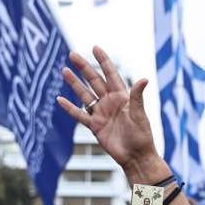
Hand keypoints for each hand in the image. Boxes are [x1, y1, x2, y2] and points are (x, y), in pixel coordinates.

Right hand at [57, 46, 163, 180]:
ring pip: (85, 95)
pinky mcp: (95, 126)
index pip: (111, 74)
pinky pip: (80, 115)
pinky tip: (60, 99)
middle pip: (94, 81)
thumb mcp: (140, 115)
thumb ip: (138, 97)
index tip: (95, 48)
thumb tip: (144, 79)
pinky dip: (70, 108)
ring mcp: (101, 113)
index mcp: (122, 96)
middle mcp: (110, 102)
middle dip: (84, 67)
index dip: (103, 61)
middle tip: (72, 54)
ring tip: (64, 70)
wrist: (136, 157)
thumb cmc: (142, 136)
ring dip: (75, 83)